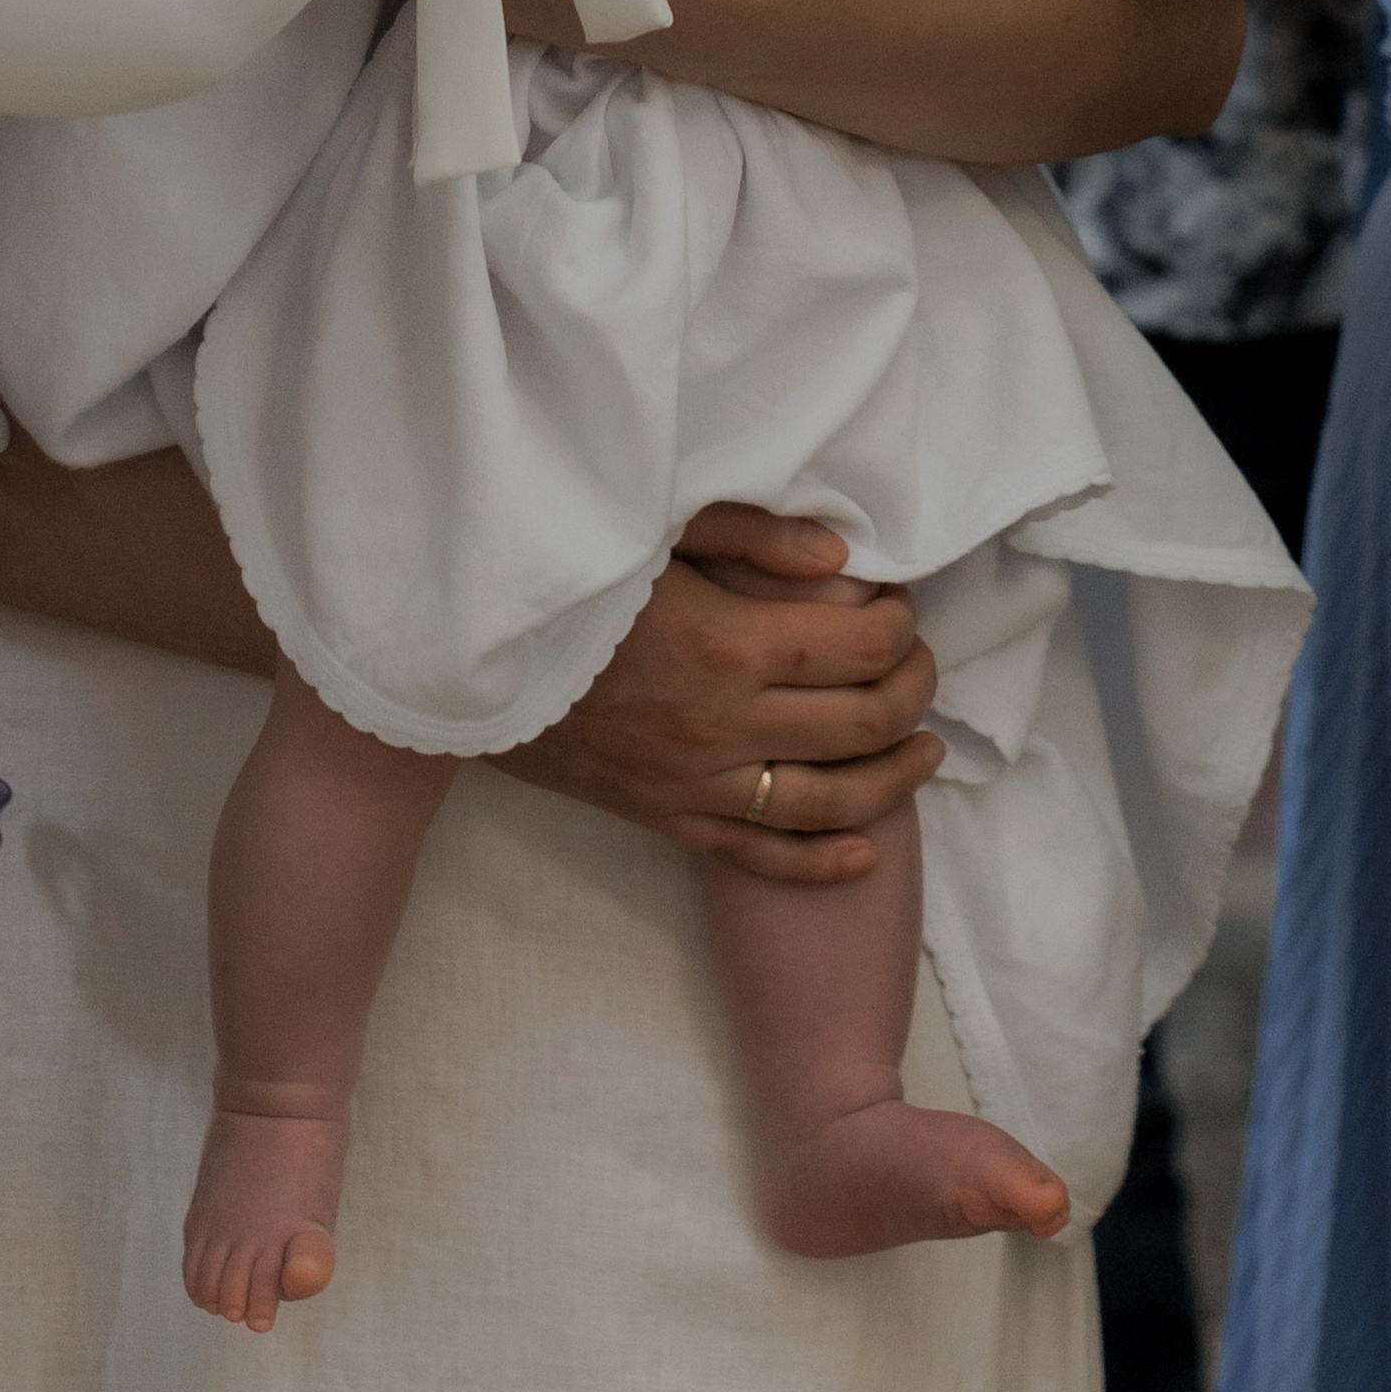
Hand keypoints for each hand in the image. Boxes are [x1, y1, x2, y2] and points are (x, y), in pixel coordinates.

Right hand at [499, 504, 942, 884]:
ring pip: (831, 802)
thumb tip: (842, 560)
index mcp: (728, 643)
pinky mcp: (667, 818)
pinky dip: (824, 862)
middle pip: (863, 722)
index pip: (859, 646)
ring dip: (895, 777)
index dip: (898, 623)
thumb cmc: (562, 579)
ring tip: (925, 748)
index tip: (897, 602)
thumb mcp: (650, 530)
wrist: (465, 663)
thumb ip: (750, 534)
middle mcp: (725, 723)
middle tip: (916, 660)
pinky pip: (762, 856)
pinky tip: (866, 848)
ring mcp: (697, 782)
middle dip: (912, 688)